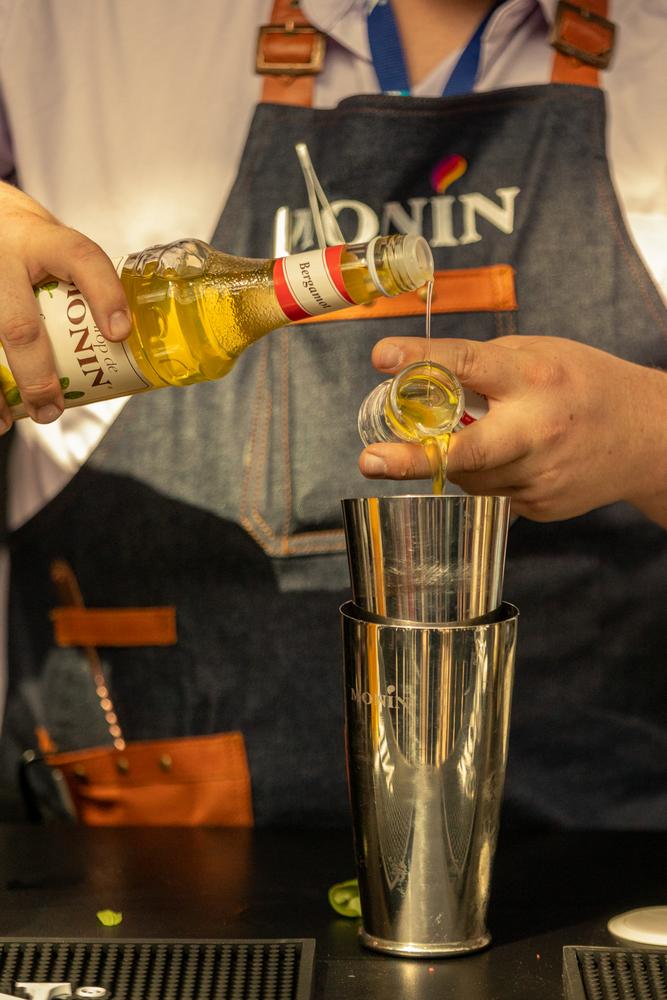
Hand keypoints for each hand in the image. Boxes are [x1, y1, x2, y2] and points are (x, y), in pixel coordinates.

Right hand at [0, 181, 131, 428]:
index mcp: (44, 241)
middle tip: (53, 408)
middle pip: (20, 326)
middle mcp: (6, 258)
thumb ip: (88, 288)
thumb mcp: (60, 251)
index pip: (81, 258)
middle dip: (37, 375)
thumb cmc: (33, 250)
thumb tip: (129, 345)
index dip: (104, 295)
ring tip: (11, 421)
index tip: (120, 333)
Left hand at [359, 334, 666, 523]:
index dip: (421, 360)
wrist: (647, 437)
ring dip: (453, 461)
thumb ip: (483, 366)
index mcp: (534, 377)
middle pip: (465, 451)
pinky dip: (483, 478)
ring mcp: (539, 476)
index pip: (469, 364)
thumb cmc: (584, 384)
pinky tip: (507, 460)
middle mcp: (536, 430)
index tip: (381, 357)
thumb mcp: (539, 354)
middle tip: (370, 460)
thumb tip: (418, 375)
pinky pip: (490, 496)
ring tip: (471, 438)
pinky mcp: (540, 506)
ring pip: (468, 478)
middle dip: (415, 458)